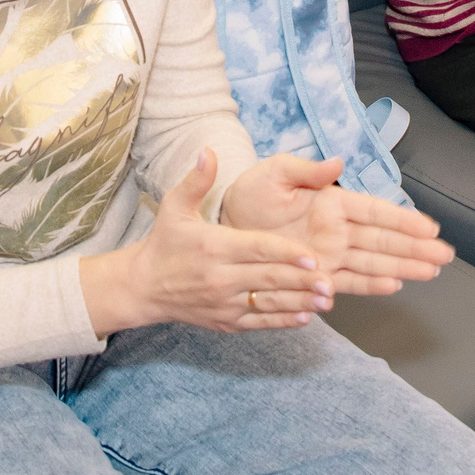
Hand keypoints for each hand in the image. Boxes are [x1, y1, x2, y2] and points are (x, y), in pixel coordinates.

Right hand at [81, 149, 329, 336]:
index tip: (312, 255)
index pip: (257, 249)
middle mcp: (221, 277)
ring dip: (300, 302)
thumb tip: (208, 151)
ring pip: (268, 303)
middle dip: (301, 280)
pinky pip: (260, 323)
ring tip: (327, 299)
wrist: (143, 287)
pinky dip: (283, 321)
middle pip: (268, 279)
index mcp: (214, 246)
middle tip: (330, 280)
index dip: (286, 253)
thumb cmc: (165, 243)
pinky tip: (307, 316)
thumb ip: (196, 180)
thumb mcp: (174, 206)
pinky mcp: (226, 322)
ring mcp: (224, 303)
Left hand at [221, 154, 451, 298]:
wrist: (226, 225)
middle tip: (445, 255)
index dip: (402, 219)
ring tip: (432, 271)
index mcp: (332, 202)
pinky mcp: (318, 274)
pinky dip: (371, 284)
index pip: (375, 211)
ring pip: (375, 262)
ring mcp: (330, 254)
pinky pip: (350, 281)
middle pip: (384, 239)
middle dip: (415, 247)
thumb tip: (336, 163)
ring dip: (403, 267)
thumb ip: (304, 170)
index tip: (429, 227)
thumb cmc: (251, 194)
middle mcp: (337, 230)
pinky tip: (395, 285)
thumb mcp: (274, 173)